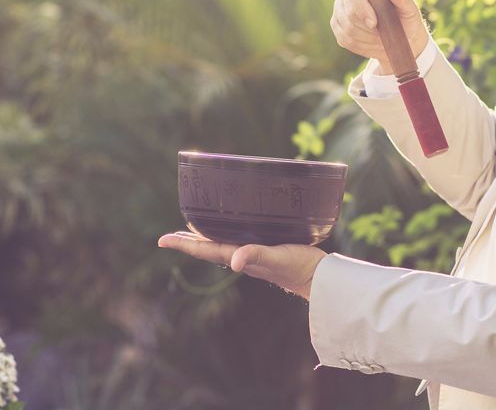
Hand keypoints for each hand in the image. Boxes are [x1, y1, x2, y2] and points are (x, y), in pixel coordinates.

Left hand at [158, 232, 326, 299]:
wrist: (319, 278)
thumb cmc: (299, 267)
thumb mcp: (277, 258)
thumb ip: (257, 256)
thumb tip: (235, 260)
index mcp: (240, 257)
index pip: (205, 249)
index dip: (183, 244)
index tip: (161, 240)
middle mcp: (243, 257)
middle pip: (208, 248)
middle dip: (188, 242)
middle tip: (168, 236)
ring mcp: (254, 255)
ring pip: (221, 245)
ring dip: (204, 239)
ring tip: (192, 232)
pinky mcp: (266, 250)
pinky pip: (238, 241)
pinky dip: (227, 235)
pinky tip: (233, 231)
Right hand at [330, 0, 428, 74]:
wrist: (398, 34)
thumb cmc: (405, 17)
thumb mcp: (408, 8)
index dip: (361, 9)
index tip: (374, 24)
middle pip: (347, 12)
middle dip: (366, 29)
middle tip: (383, 35)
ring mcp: (340, 7)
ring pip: (346, 28)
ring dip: (364, 39)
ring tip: (380, 40)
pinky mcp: (337, 24)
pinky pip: (344, 38)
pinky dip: (359, 45)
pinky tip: (371, 44)